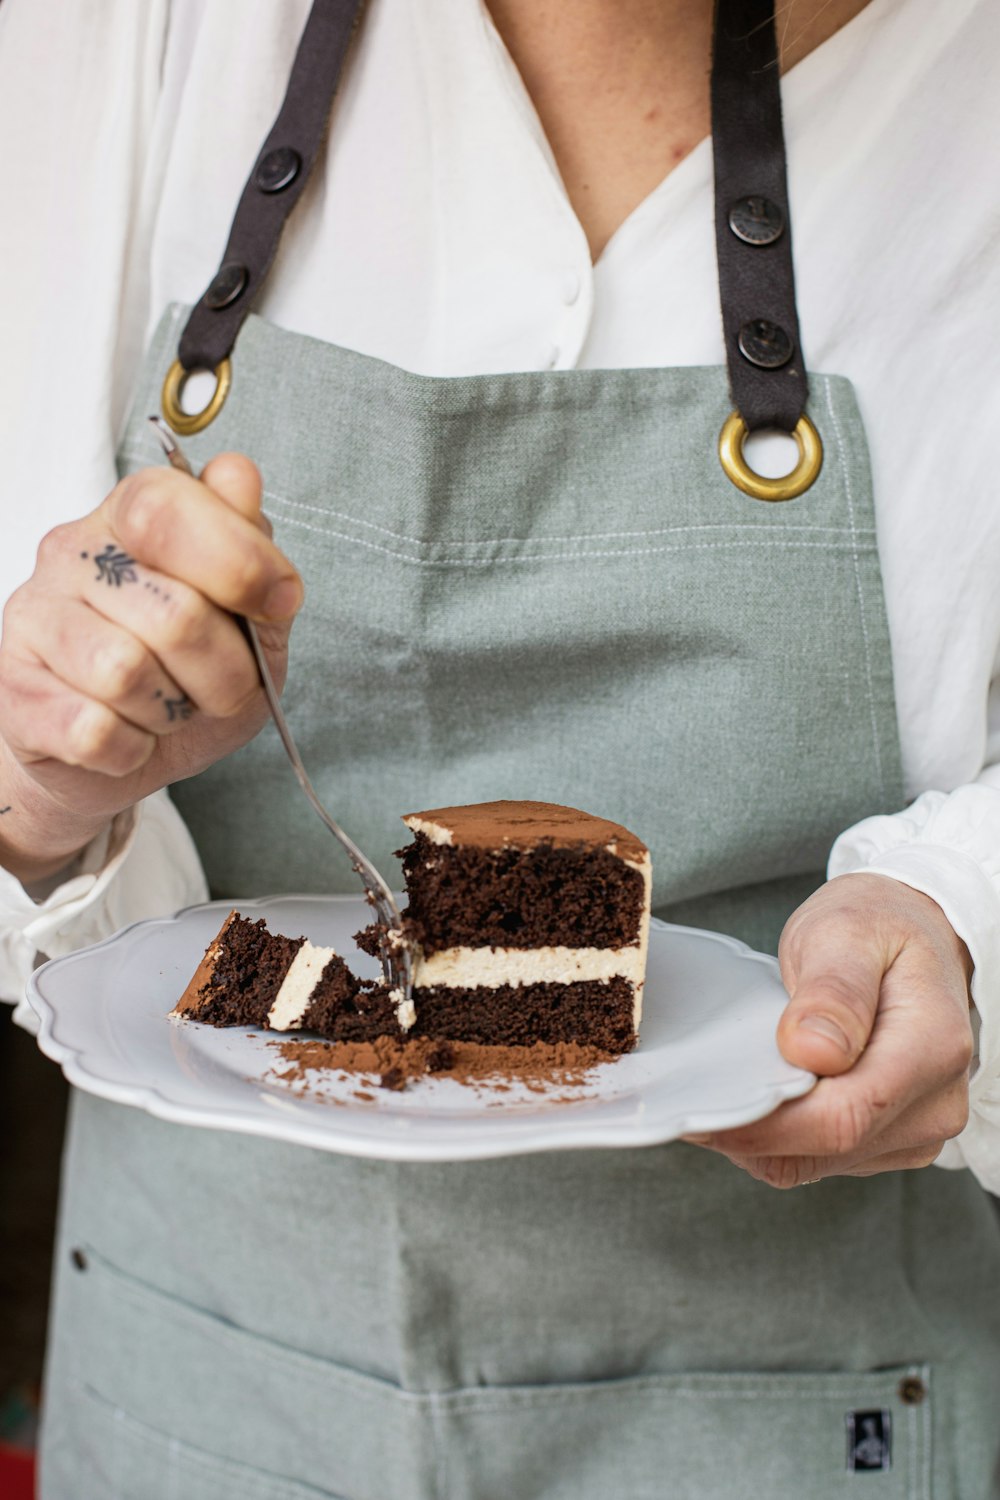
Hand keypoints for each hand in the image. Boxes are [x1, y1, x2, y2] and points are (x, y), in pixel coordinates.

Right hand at [0, 454, 302, 881]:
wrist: (116, 755)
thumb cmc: (186, 675)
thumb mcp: (246, 617)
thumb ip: (252, 550)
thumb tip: (239, 479)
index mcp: (131, 515)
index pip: (168, 508)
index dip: (240, 561)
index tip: (278, 603)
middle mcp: (72, 554)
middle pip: (173, 613)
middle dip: (225, 672)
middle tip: (221, 687)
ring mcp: (34, 619)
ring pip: (125, 673)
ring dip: (171, 712)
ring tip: (165, 708)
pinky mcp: (13, 693)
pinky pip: (94, 730)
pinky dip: (131, 749)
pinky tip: (126, 735)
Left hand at [682, 873, 974, 1185]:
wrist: (914, 931)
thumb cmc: (878, 924)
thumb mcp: (846, 932)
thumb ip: (833, 991)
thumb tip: (812, 1052)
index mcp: (931, 1048)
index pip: (843, 1117)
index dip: (765, 1124)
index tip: (701, 1107)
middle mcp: (936, 1102)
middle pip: (827, 1149)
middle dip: (751, 1131)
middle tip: (692, 1094)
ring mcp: (918, 1128)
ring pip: (819, 1163)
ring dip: (762, 1138)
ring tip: (727, 1083)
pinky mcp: (895, 1140)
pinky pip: (823, 1158)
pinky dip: (781, 1137)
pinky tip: (760, 1093)